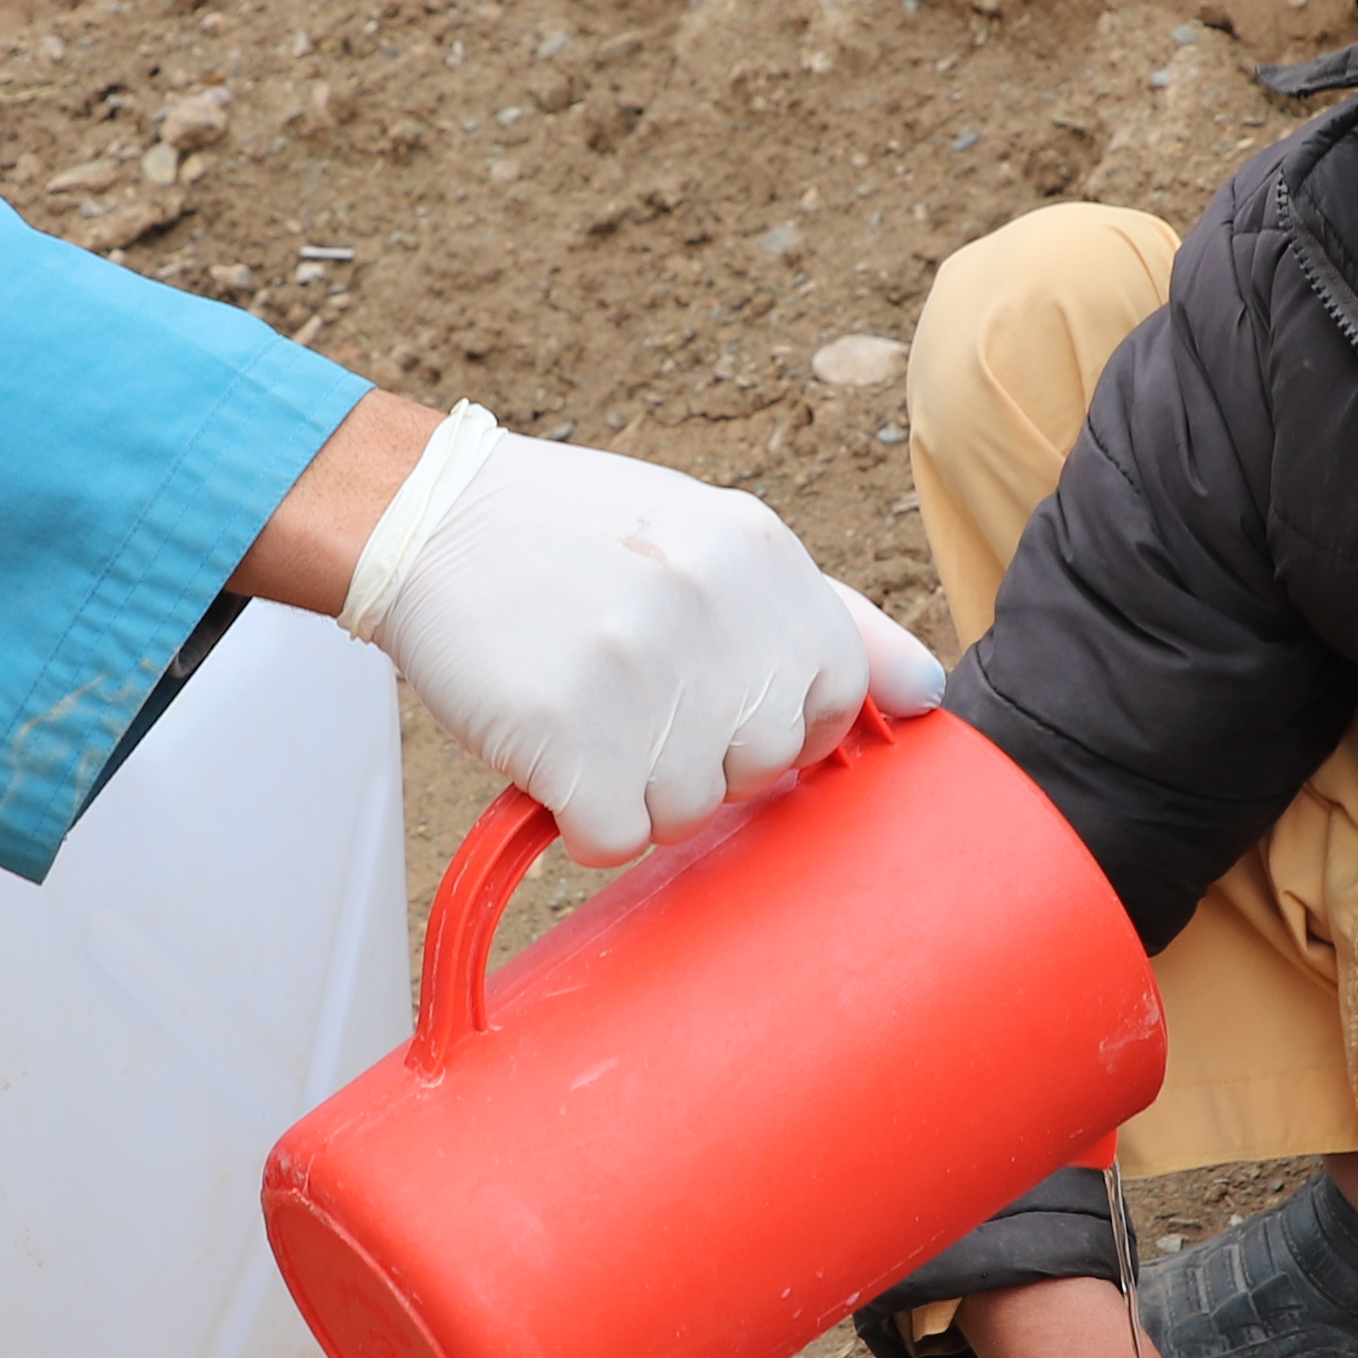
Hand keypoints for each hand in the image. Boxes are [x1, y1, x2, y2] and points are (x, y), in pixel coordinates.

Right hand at [335, 407, 942, 862]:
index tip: (717, 699)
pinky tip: (550, 750)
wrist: (427, 517)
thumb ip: (825, 614)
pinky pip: (617, 840)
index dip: (781, 718)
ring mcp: (644, 674)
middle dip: (704, 756)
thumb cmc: (575, 538)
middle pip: (766, 765)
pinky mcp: (573, 736)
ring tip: (584, 713)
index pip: (839, 693)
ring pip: (690, 813)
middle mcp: (715, 609)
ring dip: (635, 789)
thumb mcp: (712, 537)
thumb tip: (930, 693)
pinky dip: (581, 819)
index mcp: (761, 556)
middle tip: (631, 699)